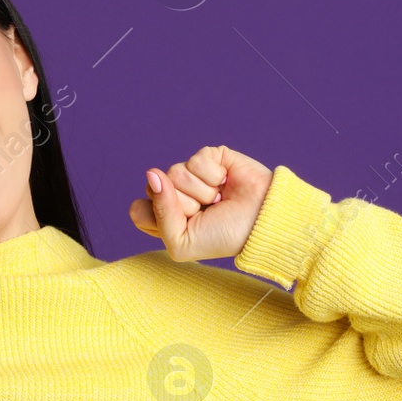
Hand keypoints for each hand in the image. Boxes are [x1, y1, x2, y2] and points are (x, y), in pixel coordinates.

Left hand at [129, 145, 273, 261]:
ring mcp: (191, 175)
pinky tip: (226, 183)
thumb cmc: (224, 237)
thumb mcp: (182, 242)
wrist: (262, 220)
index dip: (158, 218)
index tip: (185, 227)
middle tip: (207, 213)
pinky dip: (213, 176)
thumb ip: (159, 214)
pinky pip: (195, 160)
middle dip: (183, 205)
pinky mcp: (208, 157)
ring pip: (174, 172)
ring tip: (219, 199)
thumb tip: (152, 172)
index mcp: (165, 218)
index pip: (139, 209)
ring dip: (201, 192)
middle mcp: (175, 194)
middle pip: (153, 189)